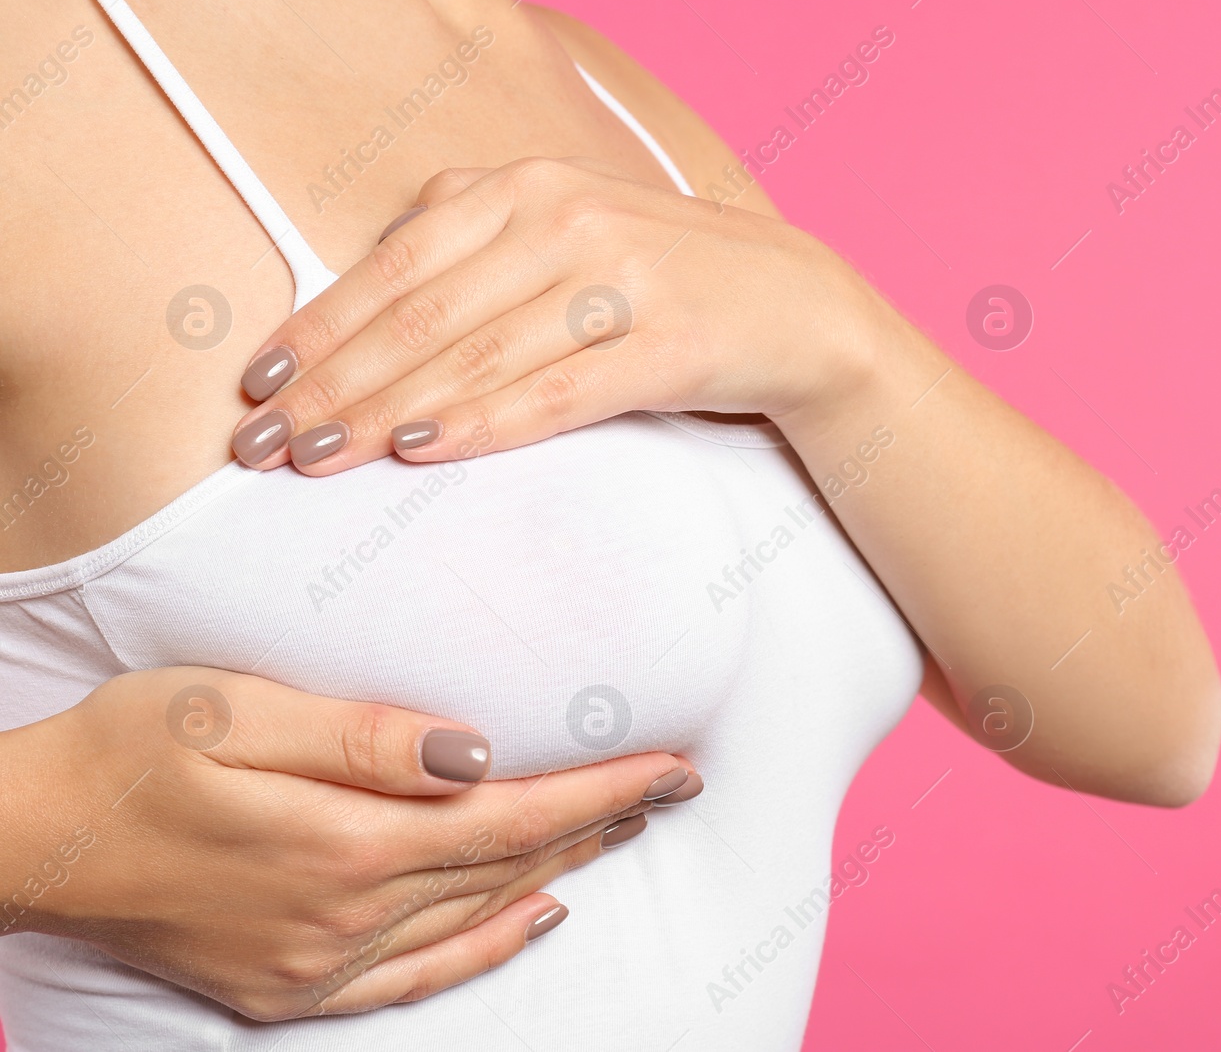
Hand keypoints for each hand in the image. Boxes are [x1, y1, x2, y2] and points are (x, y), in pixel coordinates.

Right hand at [4, 666, 699, 1019]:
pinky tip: (537, 915)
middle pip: (509, 864)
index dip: (604, 789)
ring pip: (477, 913)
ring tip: (625, 828)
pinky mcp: (291, 989)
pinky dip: (489, 945)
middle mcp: (346, 914)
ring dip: (561, 868)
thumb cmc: (130, 751)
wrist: (31, 841)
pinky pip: (420, 977)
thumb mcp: (238, 713)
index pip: (514, 813)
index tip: (675, 763)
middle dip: (603, 820)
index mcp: (344, 840)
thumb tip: (477, 752)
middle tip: (675, 784)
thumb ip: (366, 738)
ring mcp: (320, 963)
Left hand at [228, 158, 897, 471]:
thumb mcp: (564, 239)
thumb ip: (474, 252)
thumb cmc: (661, 283)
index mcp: (527, 184)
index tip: (258, 388)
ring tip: (320, 460)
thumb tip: (363, 310)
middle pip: (423, 313)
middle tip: (265, 446)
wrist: (797, 306)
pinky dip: (483, 423)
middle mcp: (567, 216)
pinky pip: (557, 391)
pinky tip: (422, 451)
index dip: (319, 328)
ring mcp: (622, 276)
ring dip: (386, 412)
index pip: (397, 263)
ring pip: (477, 354)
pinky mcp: (669, 342)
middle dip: (333, 383)